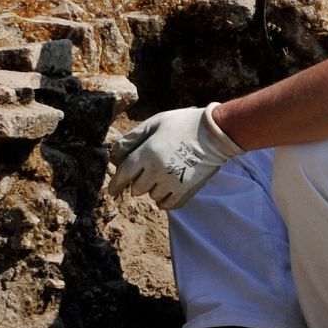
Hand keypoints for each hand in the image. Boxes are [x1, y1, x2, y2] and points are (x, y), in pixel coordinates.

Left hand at [105, 105, 243, 209]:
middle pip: (136, 188)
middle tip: (147, 172)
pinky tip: (168, 188)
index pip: (123, 174)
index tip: (112, 191)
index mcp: (147, 153)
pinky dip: (164, 199)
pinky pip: (167, 205)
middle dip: (138, 182)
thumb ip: (132, 138)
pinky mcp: (186, 191)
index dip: (115, 184)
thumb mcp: (155, 123)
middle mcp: (157, 171)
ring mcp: (172, 183)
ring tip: (163, 175)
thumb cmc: (182, 124)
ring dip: (153, 189)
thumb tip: (114, 156)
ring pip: (152, 196)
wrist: (215, 134)